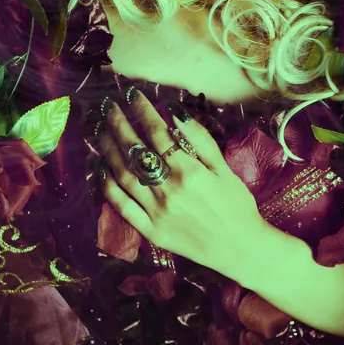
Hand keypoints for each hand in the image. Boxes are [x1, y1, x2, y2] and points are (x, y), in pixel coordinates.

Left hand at [95, 87, 266, 273]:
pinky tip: (103, 170)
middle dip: (119, 125)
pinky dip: (108, 187)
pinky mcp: (150, 231)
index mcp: (189, 172)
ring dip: (109, 150)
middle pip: (134, 151)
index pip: (157, 133)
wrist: (241, 249)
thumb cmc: (238, 206)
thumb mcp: (225, 169)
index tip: (132, 95)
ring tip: (102, 132)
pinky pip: (122, 206)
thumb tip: (176, 112)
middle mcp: (168, 190)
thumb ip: (200, 140)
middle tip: (109, 108)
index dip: (142, 111)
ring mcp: (156, 212)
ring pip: (123, 176)